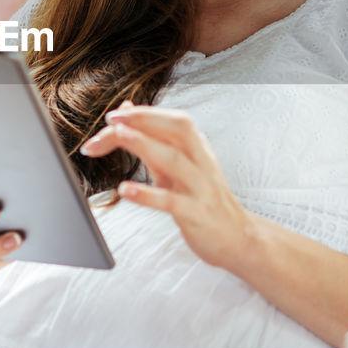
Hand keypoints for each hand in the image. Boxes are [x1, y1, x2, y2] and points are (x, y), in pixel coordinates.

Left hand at [78, 102, 253, 268]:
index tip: (112, 116)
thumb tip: (127, 109)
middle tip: (111, 120)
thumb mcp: (178, 166)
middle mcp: (201, 162)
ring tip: (118, 135)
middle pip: (178, 128)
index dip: (143, 114)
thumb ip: (153, 139)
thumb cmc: (202, 199)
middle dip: (145, 119)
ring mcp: (201, 187)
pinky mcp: (197, 213)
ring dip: (145, 144)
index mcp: (197, 148)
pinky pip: (171, 201)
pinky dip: (147, 194)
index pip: (171, 121)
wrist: (236, 237)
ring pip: (175, 160)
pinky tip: (125, 189)